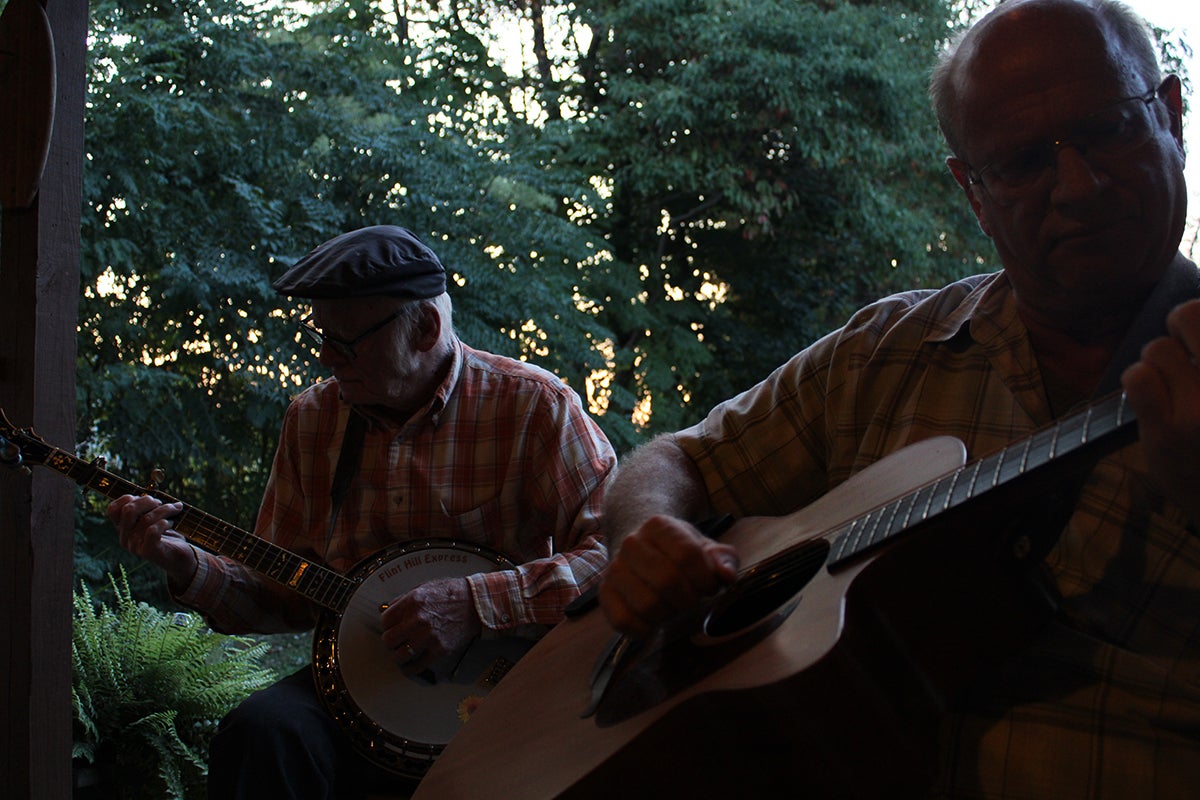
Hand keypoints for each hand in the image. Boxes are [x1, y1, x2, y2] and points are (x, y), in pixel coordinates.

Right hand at [107, 494, 196, 584]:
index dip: (128, 498)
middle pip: (128, 510)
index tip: (145, 498)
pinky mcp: (148, 551)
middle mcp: (125, 538)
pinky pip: (153, 530)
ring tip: (175, 510)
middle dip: (148, 501)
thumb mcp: (153, 519)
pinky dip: (165, 522)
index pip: (112, 509)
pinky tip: (171, 523)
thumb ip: (146, 509)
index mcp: (123, 528)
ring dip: (165, 510)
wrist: (179, 558)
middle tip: (161, 503)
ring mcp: (135, 546)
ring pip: (146, 519)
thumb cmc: (167, 535)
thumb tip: (149, 496)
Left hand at [380, 577, 482, 673]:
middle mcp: (417, 620)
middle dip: (390, 642)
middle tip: (395, 642)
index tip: (390, 628)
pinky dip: (411, 668)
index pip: (385, 620)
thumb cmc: (451, 594)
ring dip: (398, 657)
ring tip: (401, 655)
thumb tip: (385, 609)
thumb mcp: (424, 587)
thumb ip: (403, 599)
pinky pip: (418, 665)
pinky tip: (411, 666)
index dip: (386, 626)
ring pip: (400, 656)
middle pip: (389, 640)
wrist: (475, 603)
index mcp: (412, 602)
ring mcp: (428, 636)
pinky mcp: (439, 650)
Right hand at [598, 514, 738, 638]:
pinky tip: (654, 621)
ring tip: (672, 607)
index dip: (705, 579)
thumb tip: (726, 576)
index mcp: (659, 525)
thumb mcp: (706, 549)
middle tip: (692, 600)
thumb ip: (724, 559)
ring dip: (668, 614)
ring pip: (647, 604)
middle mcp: (631, 543)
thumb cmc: (679, 552)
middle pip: (667, 581)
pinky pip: (623, 621)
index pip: (688, 555)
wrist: (642, 550)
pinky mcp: (604, 594)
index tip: (709, 587)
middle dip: (688, 599)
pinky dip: (644, 629)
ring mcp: (614, 569)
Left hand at [1122, 298, 1199, 523]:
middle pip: (1188, 314)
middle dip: (1181, 326)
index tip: (1195, 341)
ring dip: (1159, 363)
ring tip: (1176, 387)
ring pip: (1158, 348)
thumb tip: (1182, 313)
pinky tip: (1154, 399)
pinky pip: (1138, 376)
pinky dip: (1140, 382)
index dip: (1197, 319)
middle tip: (1186, 354)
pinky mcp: (1170, 432)